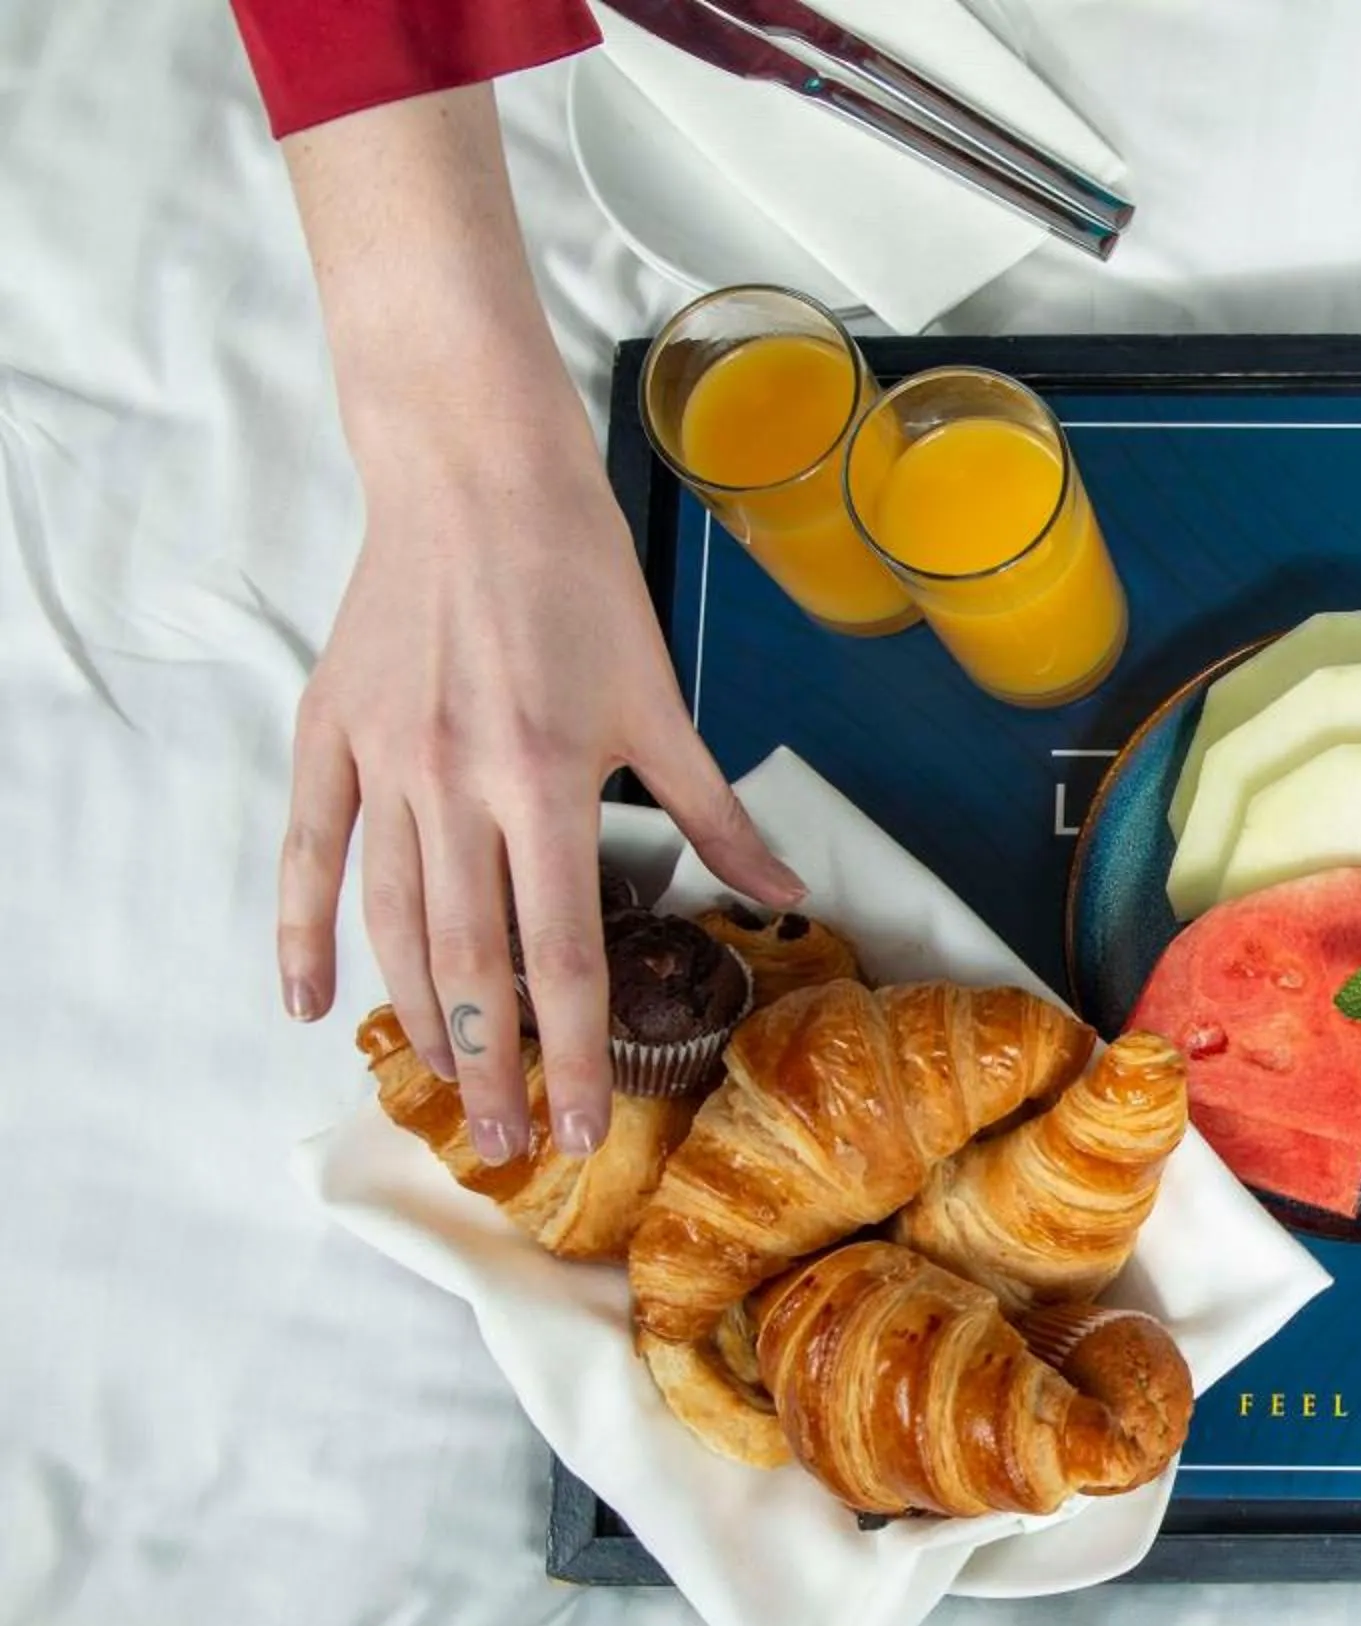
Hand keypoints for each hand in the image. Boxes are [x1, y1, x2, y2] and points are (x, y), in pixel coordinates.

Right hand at [279, 421, 803, 1160]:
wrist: (473, 476)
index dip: (575, 1050)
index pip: (563, 954)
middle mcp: (455, 783)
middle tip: (510, 1143)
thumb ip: (717, 813)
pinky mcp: (330, 732)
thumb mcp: (663, 700)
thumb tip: (784, 896)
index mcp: (546, 781)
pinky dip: (303, 930)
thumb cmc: (580, 581)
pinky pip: (310, 850)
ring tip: (444, 1088)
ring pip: (390, 920)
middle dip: (493, 1064)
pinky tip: (310, 1001)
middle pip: (469, 962)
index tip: (579, 1126)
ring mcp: (384, 761)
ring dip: (415, 1017)